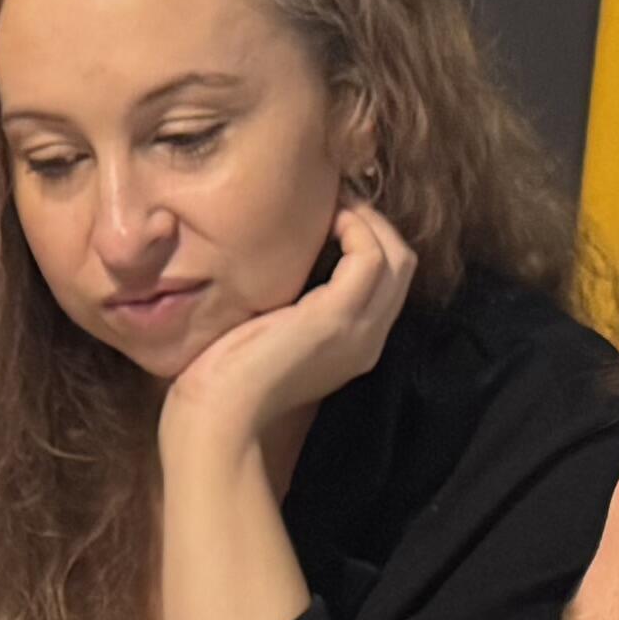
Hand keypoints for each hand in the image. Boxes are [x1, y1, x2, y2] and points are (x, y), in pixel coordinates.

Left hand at [160, 196, 417, 452]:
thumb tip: (276, 265)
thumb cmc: (223, 382)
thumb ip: (286, 306)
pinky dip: (355, 227)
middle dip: (375, 224)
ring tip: (333, 203)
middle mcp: (368, 339)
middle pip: (402, 265)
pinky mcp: (336, 318)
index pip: (386, 282)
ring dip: (368, 220)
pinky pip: (370, 256)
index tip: (333, 214)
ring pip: (396, 256)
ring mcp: (358, 330)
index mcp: (353, 346)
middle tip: (337, 200)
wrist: (216, 419)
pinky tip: (325, 219)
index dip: (368, 241)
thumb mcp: (266, 334)